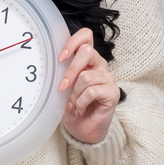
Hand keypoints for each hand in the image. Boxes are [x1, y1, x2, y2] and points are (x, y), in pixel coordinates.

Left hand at [58, 27, 119, 143]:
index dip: (73, 41)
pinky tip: (80, 108)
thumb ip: (60, 73)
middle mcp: (99, 65)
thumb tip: (50, 66)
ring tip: (73, 103)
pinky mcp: (113, 92)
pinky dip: (81, 102)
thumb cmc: (71, 105)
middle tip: (62, 87)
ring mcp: (107, 78)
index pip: (86, 36)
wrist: (82, 128)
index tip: (61, 57)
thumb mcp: (62, 87)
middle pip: (87, 52)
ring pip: (86, 76)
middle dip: (70, 71)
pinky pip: (92, 91)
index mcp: (86, 59)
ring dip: (74, 93)